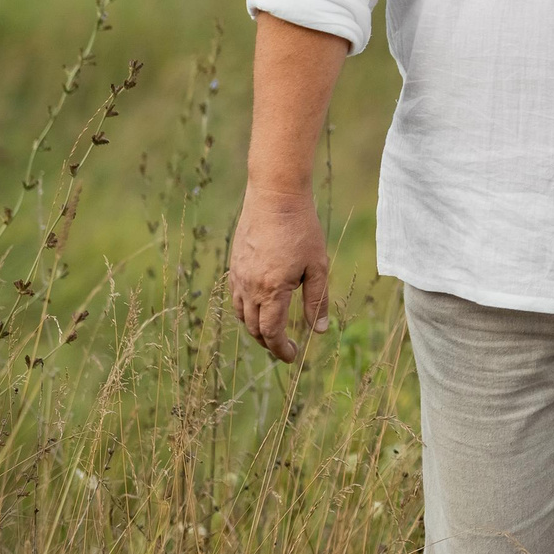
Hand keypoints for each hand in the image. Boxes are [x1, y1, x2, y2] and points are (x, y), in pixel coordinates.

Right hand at [229, 185, 330, 363]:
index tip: (292, 357)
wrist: (275, 197)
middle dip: (268, 342)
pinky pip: (236, 296)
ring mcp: (238, 275)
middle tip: (284, 347)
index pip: (271, 332)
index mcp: (271, 290)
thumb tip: (319, 331)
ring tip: (272, 330)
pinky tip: (260, 305)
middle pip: (253, 328)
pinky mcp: (234, 264)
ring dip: (255, 327)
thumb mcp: (317, 266)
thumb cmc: (302, 230)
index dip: (281, 349)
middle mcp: (249, 287)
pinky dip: (247, 309)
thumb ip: (317, 300)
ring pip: (241, 314)